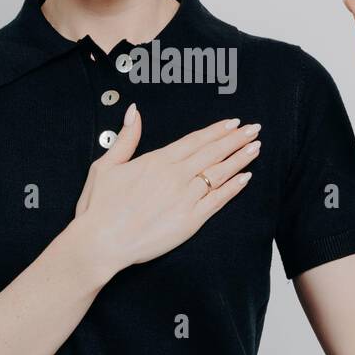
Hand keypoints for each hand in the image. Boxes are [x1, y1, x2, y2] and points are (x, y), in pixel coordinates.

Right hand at [70, 103, 261, 279]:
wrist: (101, 242)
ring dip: (240, 159)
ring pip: (219, 173)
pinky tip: (245, 177)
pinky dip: (233, 187)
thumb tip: (133, 112)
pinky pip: (218, 200)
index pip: (194, 140)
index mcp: (156, 160)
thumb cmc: (99, 207)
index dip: (216, 131)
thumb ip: (126, 138)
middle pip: (212, 152)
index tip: (232, 123)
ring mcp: (185, 198)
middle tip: (254, 128)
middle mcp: (175, 176)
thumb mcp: (106, 165)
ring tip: (256, 147)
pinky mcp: (191, 220)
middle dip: (235, 139)